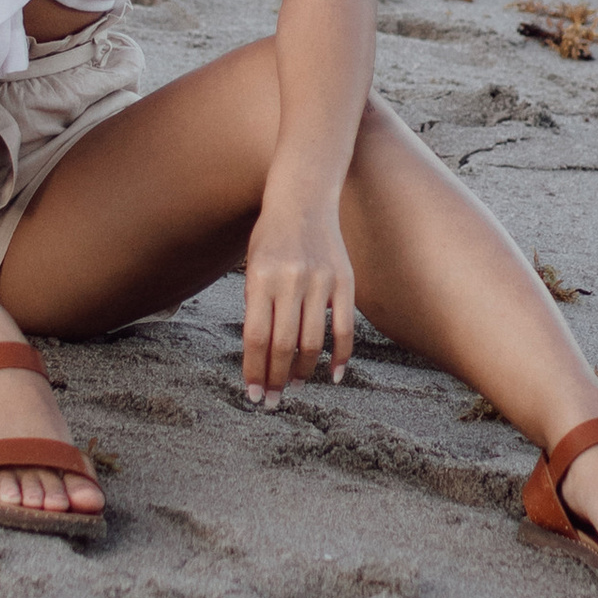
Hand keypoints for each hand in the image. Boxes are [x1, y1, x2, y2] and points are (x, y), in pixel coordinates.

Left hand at [241, 197, 354, 400]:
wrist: (304, 196)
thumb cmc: (271, 235)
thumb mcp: (252, 265)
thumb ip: (256, 304)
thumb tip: (261, 354)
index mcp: (261, 278)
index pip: (255, 337)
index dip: (253, 370)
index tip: (253, 394)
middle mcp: (291, 281)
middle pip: (283, 345)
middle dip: (275, 379)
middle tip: (271, 401)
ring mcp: (320, 281)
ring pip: (313, 342)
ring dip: (303, 372)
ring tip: (295, 387)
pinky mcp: (345, 282)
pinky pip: (344, 328)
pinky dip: (340, 356)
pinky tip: (333, 375)